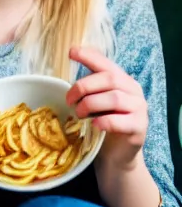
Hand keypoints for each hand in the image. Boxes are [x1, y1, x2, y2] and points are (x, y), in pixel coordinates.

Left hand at [66, 47, 147, 169]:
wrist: (117, 153)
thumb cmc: (102, 121)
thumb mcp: (94, 99)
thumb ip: (88, 85)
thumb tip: (67, 69)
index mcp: (121, 79)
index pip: (105, 63)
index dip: (89, 56)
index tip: (71, 52)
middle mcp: (133, 90)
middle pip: (109, 79)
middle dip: (84, 87)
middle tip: (69, 100)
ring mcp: (139, 109)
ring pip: (115, 98)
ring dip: (91, 104)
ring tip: (80, 113)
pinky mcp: (139, 128)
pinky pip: (120, 121)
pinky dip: (103, 121)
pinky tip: (94, 124)